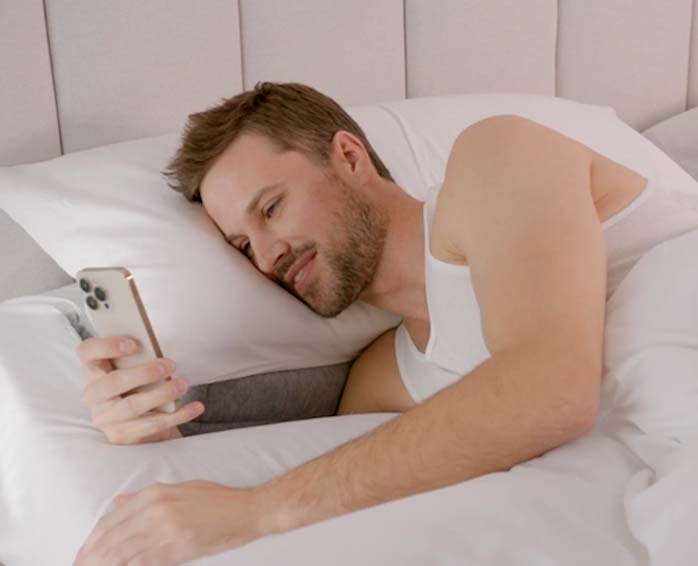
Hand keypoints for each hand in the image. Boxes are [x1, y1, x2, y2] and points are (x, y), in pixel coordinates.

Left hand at [74, 480, 270, 564]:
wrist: (248, 510)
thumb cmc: (217, 499)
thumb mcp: (181, 489)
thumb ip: (146, 497)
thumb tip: (118, 503)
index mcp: (156, 493)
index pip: (113, 519)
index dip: (93, 541)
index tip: (83, 555)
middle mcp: (157, 509)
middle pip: (113, 538)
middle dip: (92, 557)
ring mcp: (168, 530)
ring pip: (124, 554)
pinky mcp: (179, 549)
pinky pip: (145, 564)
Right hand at [77, 336, 204, 443]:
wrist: (143, 425)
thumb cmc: (140, 387)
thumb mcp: (135, 369)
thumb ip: (138, 358)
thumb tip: (158, 349)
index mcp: (94, 371)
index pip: (88, 352)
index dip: (106, 346)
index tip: (134, 343)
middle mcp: (93, 396)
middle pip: (112, 382)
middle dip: (144, 373)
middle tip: (170, 365)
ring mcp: (105, 419)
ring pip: (132, 406)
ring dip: (162, 393)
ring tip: (182, 384)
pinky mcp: (122, 436)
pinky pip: (152, 425)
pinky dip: (178, 415)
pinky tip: (195, 407)